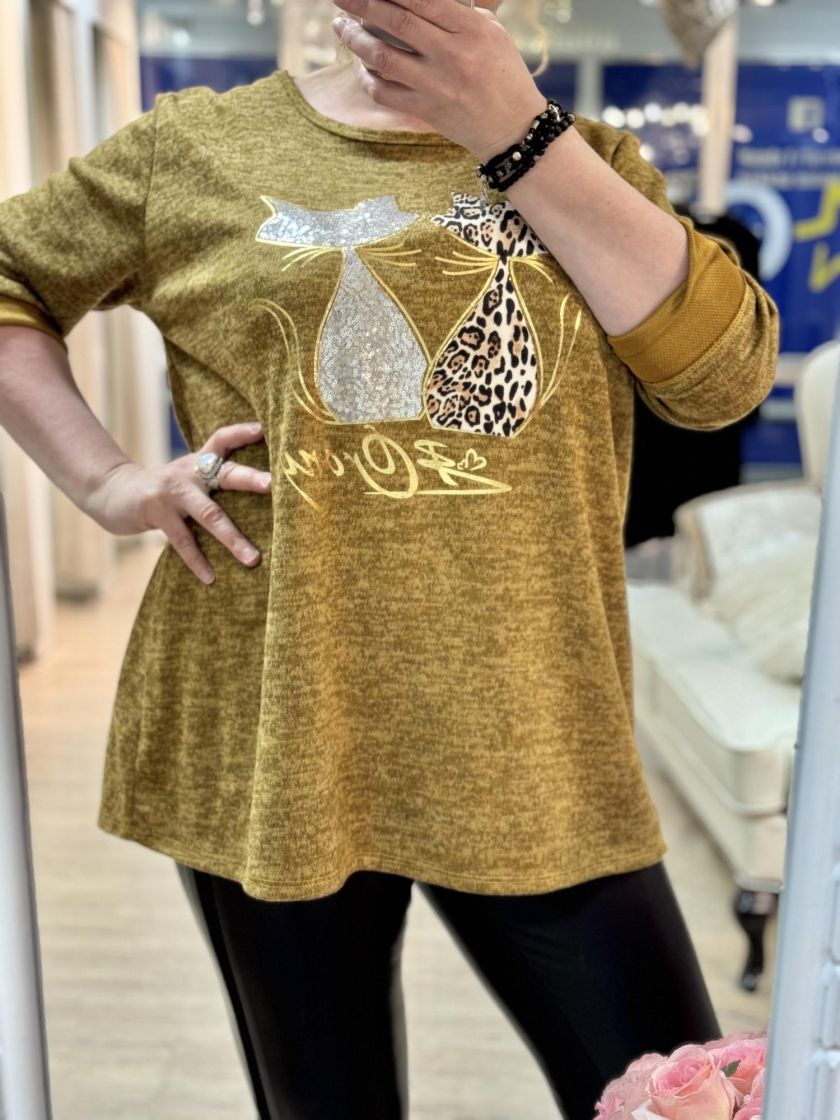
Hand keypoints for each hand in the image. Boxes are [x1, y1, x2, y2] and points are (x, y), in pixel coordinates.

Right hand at [83, 420, 271, 584]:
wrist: (112, 492)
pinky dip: (197, 561)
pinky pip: (183, 540)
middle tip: (273, 485)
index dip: (242, 433)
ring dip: (232, 538)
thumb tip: (259, 493)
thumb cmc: (164, 490)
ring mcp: (172, 491)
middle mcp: (189, 472)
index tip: (264, 430)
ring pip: (209, 515)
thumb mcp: (188, 477)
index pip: (223, 439)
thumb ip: (214, 479)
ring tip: (253, 559)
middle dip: (250, 479)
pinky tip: (210, 578)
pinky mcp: (157, 511)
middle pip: (225, 473)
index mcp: (200, 462)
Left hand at [332, 0, 547, 161]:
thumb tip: (424, 0)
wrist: (513, 129)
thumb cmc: (505, 76)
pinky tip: (361, 66)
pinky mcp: (426, 111)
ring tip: (340, 27)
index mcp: (471, 28)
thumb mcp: (494, 34)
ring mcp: (436, 85)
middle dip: (362, 4)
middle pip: (397, 21)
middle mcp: (451, 55)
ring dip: (355, 40)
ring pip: (384, 57)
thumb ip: (464, 11)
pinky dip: (368, 78)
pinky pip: (386, 93)